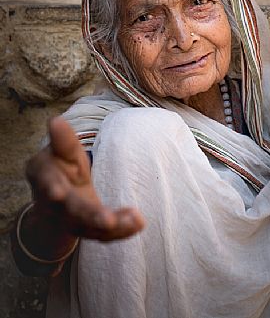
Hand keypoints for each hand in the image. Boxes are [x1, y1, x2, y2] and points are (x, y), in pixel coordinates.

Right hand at [26, 117, 143, 248]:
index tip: (58, 193)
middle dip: (89, 215)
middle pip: (72, 211)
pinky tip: (139, 223)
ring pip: (90, 227)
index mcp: (45, 180)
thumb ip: (63, 142)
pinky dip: (122, 230)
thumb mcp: (60, 153)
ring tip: (135, 219)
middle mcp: (56, 205)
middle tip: (107, 220)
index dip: (51, 187)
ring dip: (113, 227)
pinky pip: (104, 234)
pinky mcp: (88, 230)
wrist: (53, 203)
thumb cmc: (60, 169)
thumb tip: (55, 120)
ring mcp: (71, 221)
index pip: (48, 183)